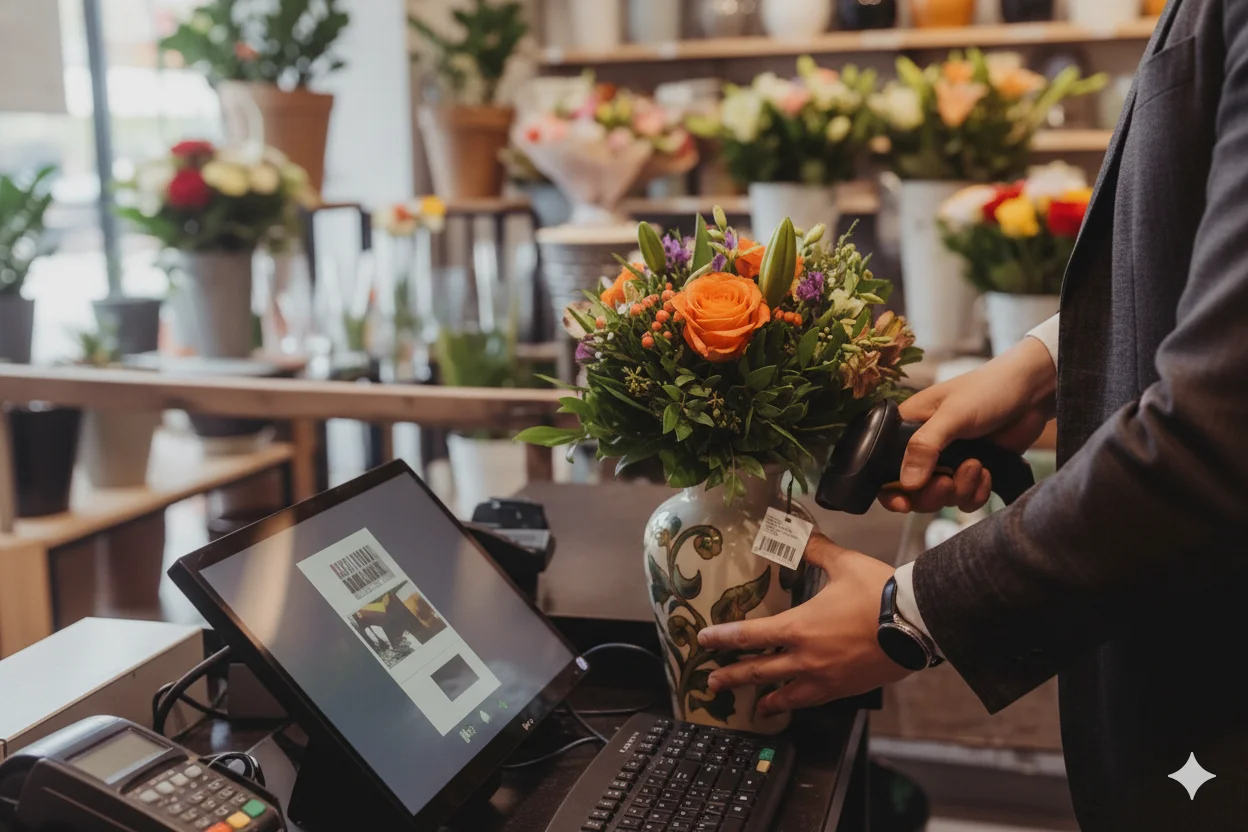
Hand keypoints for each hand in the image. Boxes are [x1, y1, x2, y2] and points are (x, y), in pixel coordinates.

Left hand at [697, 534, 909, 716]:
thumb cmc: (879, 593)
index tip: (704, 641)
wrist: (917, 623)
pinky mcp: (846, 689)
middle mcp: (806, 658)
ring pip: (786, 695)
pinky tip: (797, 703)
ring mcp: (826, 678)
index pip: (749, 635)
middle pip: (759, 672)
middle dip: (732, 678)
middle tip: (711, 684)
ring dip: (765, 700)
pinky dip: (799, 703)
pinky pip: (815, 700)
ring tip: (753, 707)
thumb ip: (817, 549)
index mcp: (799, 628)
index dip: (723, 638)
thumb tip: (800, 531)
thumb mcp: (844, 564)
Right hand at [881, 336, 1056, 513]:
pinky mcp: (972, 471)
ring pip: (941, 497)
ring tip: (977, 466)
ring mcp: (949, 461)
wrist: (1032, 391)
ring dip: (960, 490)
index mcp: (908, 427)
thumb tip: (907, 484)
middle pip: (912, 490)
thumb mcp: (952, 415)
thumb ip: (925, 447)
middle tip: (948, 483)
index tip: (903, 502)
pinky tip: (987, 473)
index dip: (890, 489)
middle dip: (932, 493)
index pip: (884, 465)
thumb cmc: (987, 389)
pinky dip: (977, 492)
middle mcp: (924, 447)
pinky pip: (965, 499)